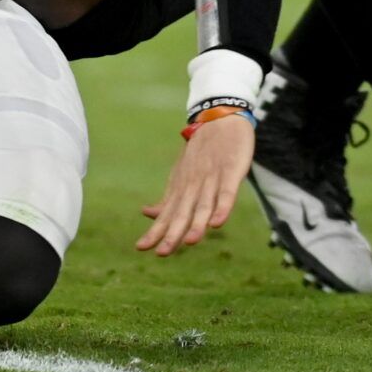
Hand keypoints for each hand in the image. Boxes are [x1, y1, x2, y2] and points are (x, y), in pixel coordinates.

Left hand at [136, 113, 254, 255]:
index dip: (156, 231)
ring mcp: (211, 179)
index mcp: (181, 187)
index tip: (141, 248)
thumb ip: (169, 198)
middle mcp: (193, 185)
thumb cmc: (200, 152)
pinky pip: (226, 193)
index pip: (167, 214)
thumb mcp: (181, 175)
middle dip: (172, 233)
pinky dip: (222, 208)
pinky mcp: (230, 172)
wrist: (220, 119)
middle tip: (160, 253)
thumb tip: (147, 214)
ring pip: (203, 205)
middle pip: (182, 213)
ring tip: (189, 242)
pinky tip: (217, 223)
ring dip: (196, 224)